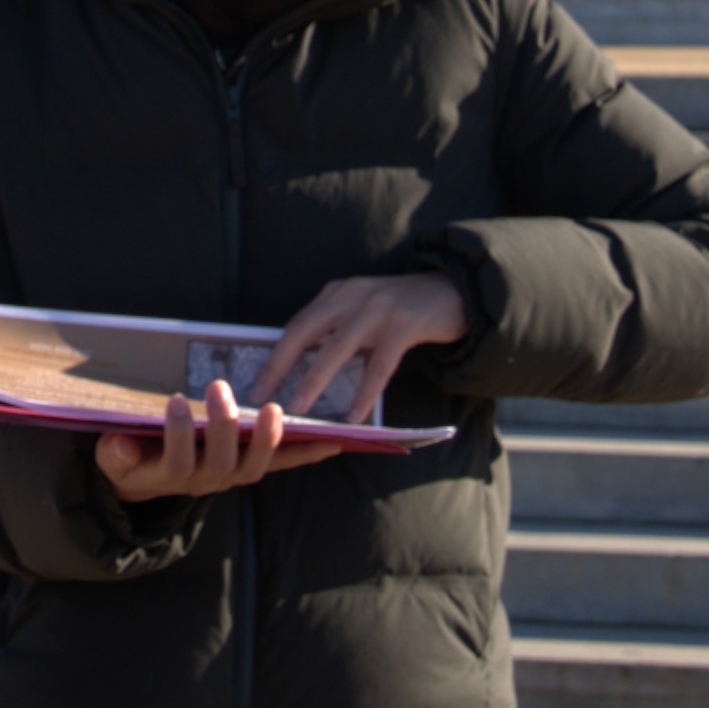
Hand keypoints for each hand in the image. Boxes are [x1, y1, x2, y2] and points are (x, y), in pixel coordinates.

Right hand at [92, 380, 369, 504]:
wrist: (149, 480)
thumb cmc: (133, 458)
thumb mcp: (115, 457)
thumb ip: (117, 453)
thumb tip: (120, 445)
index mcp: (169, 475)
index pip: (175, 462)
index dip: (177, 435)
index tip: (175, 401)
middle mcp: (205, 480)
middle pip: (220, 462)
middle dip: (222, 426)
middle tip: (219, 388)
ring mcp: (231, 475)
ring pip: (254, 466)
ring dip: (267, 439)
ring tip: (276, 410)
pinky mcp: (250, 467)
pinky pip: (281, 465)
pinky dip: (306, 454)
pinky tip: (332, 442)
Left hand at [239, 271, 465, 429]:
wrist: (454, 291)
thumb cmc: (403, 310)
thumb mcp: (364, 311)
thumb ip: (338, 330)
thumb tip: (303, 369)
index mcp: (338, 293)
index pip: (297, 325)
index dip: (274, 356)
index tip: (254, 384)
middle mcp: (352, 294)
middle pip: (306, 332)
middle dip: (280, 366)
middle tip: (262, 398)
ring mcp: (379, 308)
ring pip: (338, 349)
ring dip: (314, 381)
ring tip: (298, 409)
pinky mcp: (405, 324)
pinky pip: (379, 365)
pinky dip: (364, 393)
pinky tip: (354, 415)